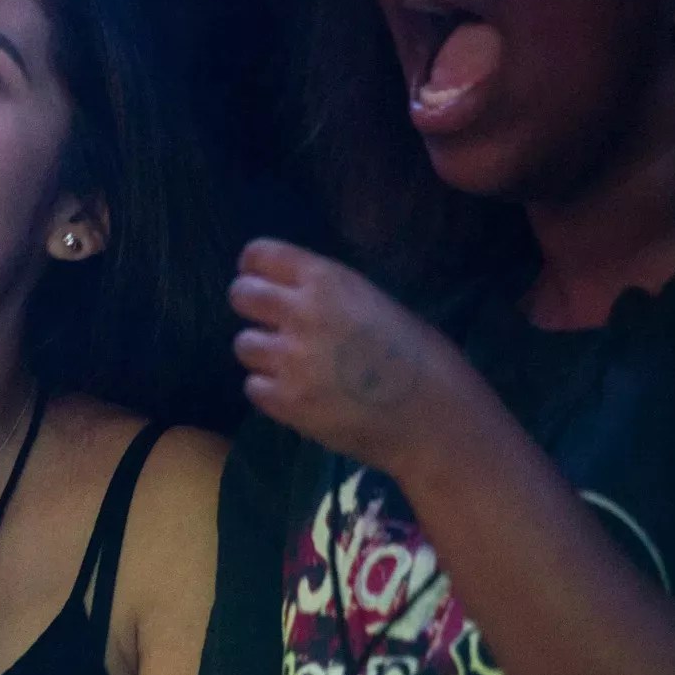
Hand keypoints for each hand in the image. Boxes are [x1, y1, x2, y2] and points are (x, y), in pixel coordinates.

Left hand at [229, 240, 473, 478]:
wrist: (433, 418)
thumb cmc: (422, 358)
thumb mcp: (377, 304)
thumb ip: (331, 298)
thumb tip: (297, 300)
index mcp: (328, 280)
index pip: (260, 255)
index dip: (253, 267)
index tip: (256, 277)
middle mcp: (300, 313)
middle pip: (241, 295)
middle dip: (250, 306)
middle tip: (270, 323)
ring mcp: (289, 359)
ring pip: (243, 344)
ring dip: (262, 353)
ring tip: (292, 365)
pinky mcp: (285, 402)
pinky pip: (253, 387)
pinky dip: (269, 391)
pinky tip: (298, 394)